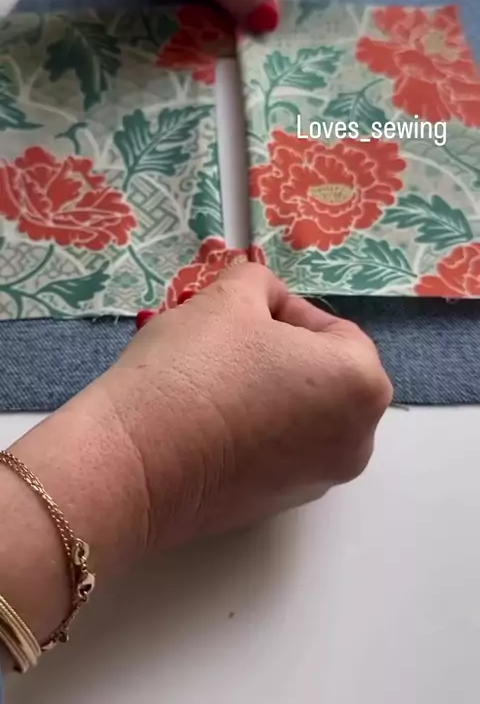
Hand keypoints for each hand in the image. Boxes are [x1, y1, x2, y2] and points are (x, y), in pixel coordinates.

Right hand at [3, 264, 390, 647]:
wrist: (133, 464)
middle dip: (274, 350)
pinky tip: (203, 416)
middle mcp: (356, 442)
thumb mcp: (228, 297)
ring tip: (209, 373)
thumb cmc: (194, 368)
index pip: (334, 329)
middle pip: (319, 375)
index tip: (239, 312)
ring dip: (261, 387)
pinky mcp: (276, 507)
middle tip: (223, 338)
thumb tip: (262, 295)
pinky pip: (274, 451)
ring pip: (296, 414)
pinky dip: (250, 428)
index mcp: (362, 387)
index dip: (284, 310)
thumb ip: (259, 282)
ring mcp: (318, 482)